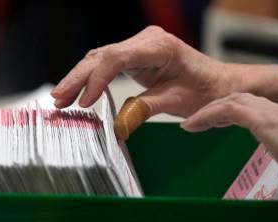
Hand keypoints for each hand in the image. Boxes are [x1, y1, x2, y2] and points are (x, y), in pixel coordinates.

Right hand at [51, 26, 238, 116]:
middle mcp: (146, 40)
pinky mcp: (138, 56)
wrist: (219, 85)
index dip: (95, 80)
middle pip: (102, 56)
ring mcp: (141, 47)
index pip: (115, 58)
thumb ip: (144, 109)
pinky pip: (109, 64)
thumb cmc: (204, 91)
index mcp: (158, 46)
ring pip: (101, 58)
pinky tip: (81, 91)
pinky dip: (94, 78)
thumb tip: (116, 126)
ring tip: (62, 97)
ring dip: (81, 78)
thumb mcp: (175, 101)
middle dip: (78, 78)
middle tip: (58, 98)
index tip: (83, 102)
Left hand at [181, 93, 277, 197]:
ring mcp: (270, 111)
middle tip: (197, 120)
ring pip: (230, 101)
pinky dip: (208, 116)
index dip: (229, 112)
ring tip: (190, 123)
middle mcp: (277, 109)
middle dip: (215, 108)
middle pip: (238, 99)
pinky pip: (227, 111)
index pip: (251, 107)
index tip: (215, 121)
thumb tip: (277, 153)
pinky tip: (193, 125)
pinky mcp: (263, 119)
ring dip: (207, 111)